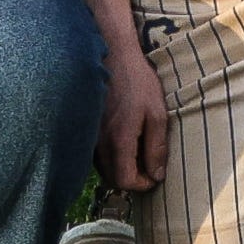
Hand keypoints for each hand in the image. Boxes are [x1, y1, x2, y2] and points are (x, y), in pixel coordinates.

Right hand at [98, 36, 171, 191]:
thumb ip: (157, 147)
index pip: (125, 181)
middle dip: (132, 179)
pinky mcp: (86, 130)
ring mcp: (90, 138)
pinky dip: (111, 158)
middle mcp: (99, 144)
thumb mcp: (157, 113)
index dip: (142, 184)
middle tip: (149, 167)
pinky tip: (125, 143)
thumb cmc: (138, 83)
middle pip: (112, 179)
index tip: (155, 176)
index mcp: (119, 141)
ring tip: (140, 154)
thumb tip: (157, 175)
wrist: (113, 58)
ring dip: (121, 169)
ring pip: (103, 169)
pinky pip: (97, 156)